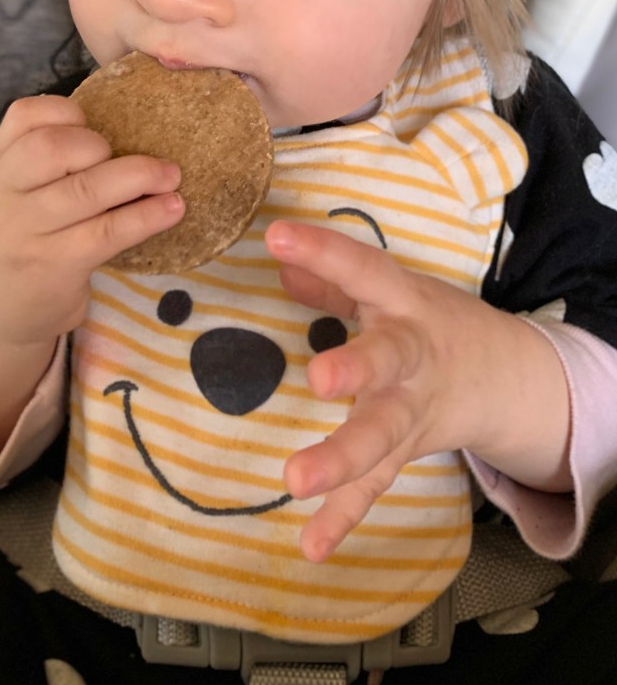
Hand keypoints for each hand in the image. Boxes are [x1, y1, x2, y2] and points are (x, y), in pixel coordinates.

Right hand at [0, 94, 184, 349]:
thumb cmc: (22, 244)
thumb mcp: (12, 197)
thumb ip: (42, 162)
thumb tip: (122, 133)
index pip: (24, 116)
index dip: (67, 112)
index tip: (94, 128)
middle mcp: (1, 196)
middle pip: (52, 147)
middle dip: (100, 146)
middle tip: (127, 165)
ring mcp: (25, 233)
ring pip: (87, 189)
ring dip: (140, 176)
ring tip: (171, 177)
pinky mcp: (55, 265)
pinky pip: (108, 231)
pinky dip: (147, 217)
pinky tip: (172, 209)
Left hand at [264, 220, 570, 562]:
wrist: (502, 374)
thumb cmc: (427, 321)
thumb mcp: (390, 290)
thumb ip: (335, 277)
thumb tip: (279, 262)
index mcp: (402, 303)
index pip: (363, 270)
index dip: (324, 252)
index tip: (278, 234)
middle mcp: (411, 355)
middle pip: (387, 361)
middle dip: (357, 368)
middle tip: (318, 378)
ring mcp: (412, 408)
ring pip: (382, 435)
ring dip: (341, 458)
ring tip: (295, 479)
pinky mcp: (407, 450)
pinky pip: (375, 485)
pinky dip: (344, 515)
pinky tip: (311, 546)